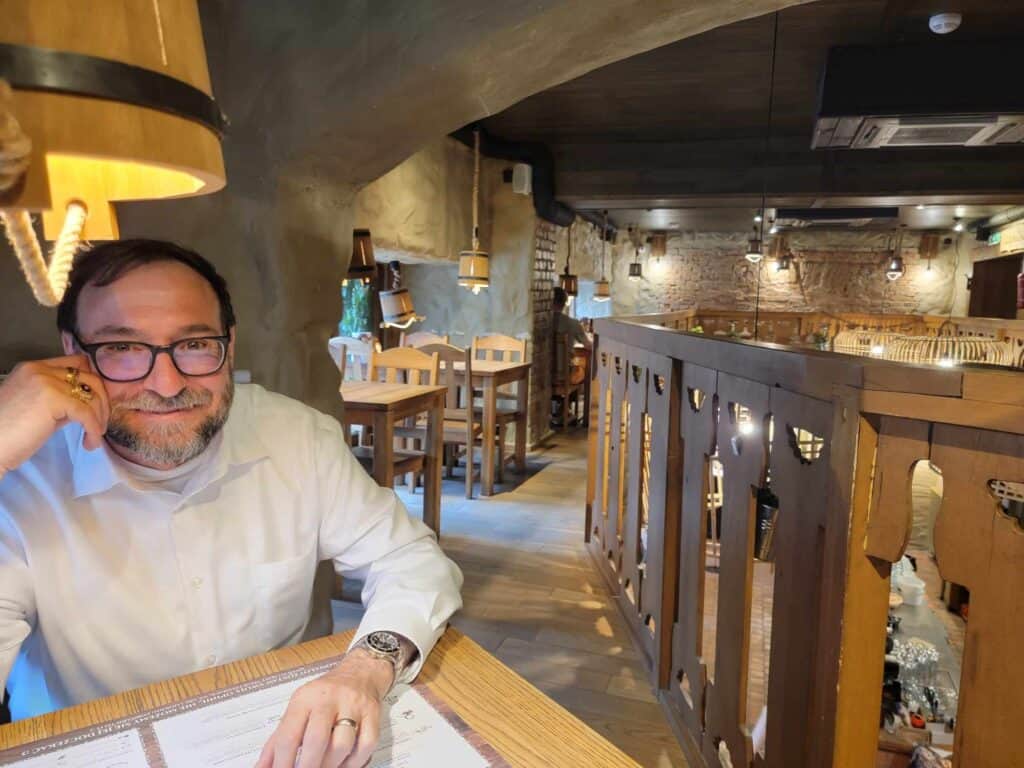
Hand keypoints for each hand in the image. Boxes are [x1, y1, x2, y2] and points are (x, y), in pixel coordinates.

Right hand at [0, 354, 109, 475]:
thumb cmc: (7, 435)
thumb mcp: (36, 409)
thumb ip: (59, 401)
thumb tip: (84, 406)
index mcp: (33, 368)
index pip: (76, 364)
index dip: (93, 384)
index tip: (97, 405)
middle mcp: (40, 369)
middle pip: (90, 377)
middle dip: (102, 401)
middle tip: (101, 424)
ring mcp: (46, 382)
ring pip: (92, 395)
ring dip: (100, 418)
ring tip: (94, 437)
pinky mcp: (52, 399)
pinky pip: (86, 413)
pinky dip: (94, 429)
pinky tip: (90, 443)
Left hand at [255, 649, 393, 767]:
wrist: (360, 672)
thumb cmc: (324, 695)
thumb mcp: (297, 710)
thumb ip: (277, 741)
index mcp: (305, 699)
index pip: (289, 735)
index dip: (283, 763)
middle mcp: (329, 699)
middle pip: (317, 739)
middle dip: (308, 767)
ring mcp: (353, 705)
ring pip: (343, 744)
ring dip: (332, 765)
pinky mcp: (373, 714)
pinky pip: (366, 744)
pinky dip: (355, 762)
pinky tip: (345, 764)